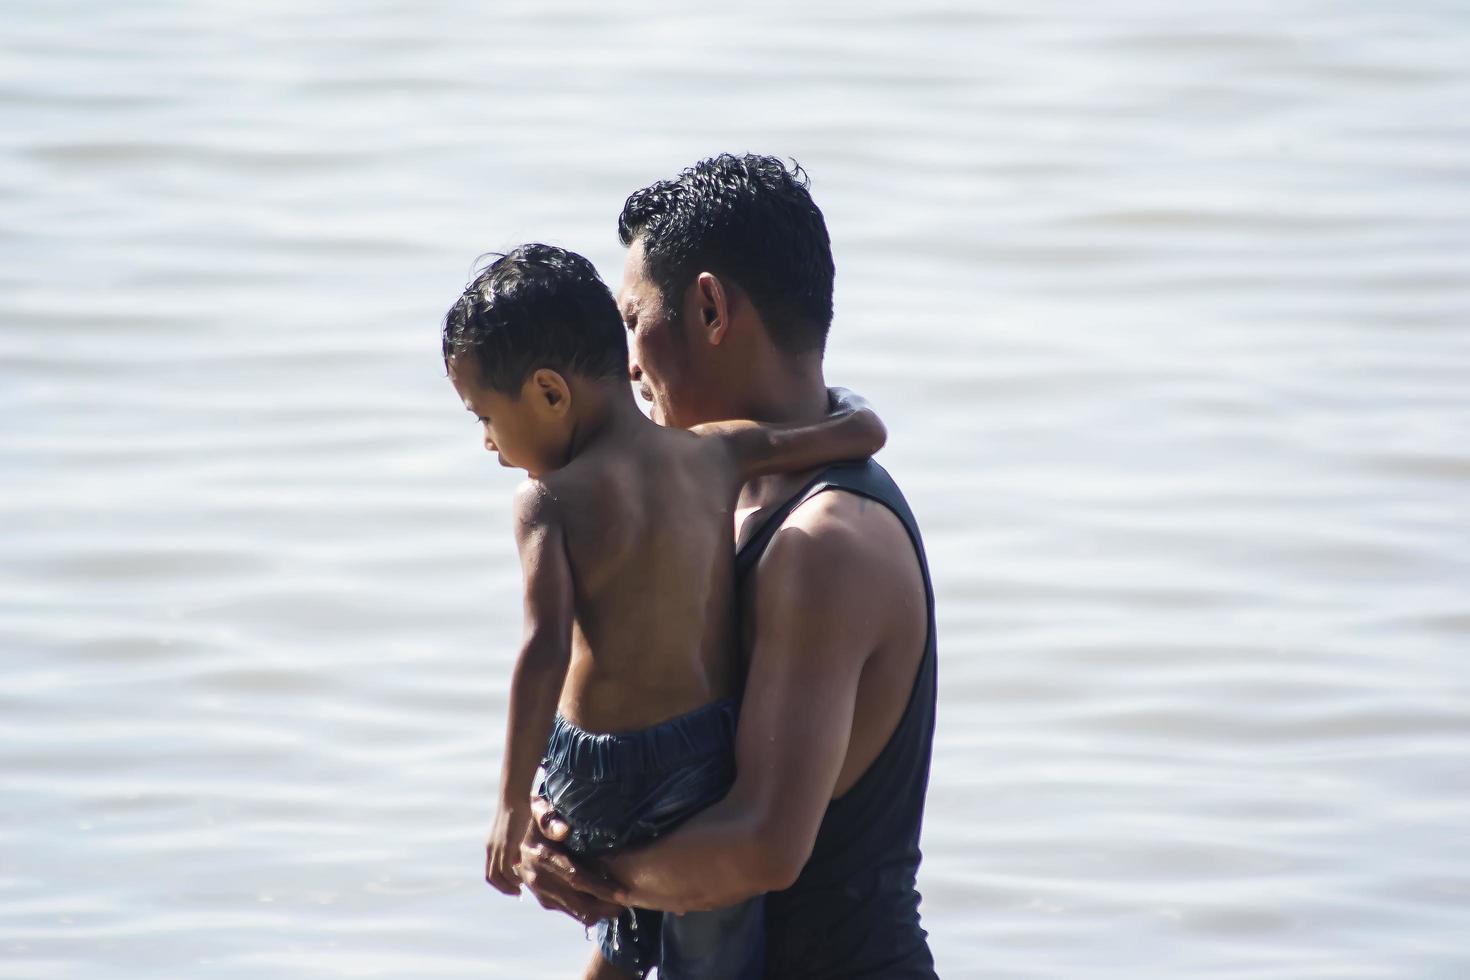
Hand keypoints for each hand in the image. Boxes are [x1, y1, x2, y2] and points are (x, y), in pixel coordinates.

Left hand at [485, 803, 529, 895]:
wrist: (514, 797)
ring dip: (508, 886)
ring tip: (519, 890)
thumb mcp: (514, 833)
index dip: (500, 882)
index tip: (512, 886)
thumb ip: (513, 847)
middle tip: (516, 893)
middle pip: (491, 877)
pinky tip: (520, 880)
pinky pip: (505, 869)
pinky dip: (512, 879)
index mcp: (491, 845)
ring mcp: (497, 848)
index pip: (490, 871)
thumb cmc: (517, 810)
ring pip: (497, 876)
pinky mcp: (505, 845)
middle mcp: (491, 848)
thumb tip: (515, 862)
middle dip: (503, 888)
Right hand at [517, 796, 627, 925]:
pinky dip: (590, 910)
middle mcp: (540, 881)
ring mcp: (541, 894)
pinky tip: (604, 902)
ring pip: (577, 912)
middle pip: (580, 903)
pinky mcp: (545, 901)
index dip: (602, 888)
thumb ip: (548, 818)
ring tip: (621, 904)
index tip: (624, 893)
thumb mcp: (538, 810)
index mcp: (542, 859)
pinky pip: (572, 911)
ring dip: (600, 911)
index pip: (576, 878)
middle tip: (629, 903)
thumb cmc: (534, 819)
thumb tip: (562, 830)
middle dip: (606, 907)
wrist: (512, 840)